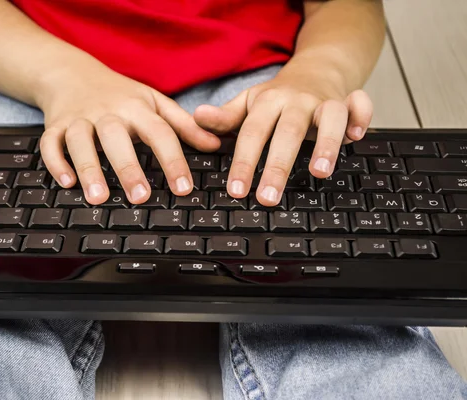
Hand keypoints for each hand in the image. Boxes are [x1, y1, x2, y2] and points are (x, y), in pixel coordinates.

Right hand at [38, 68, 220, 204]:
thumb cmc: (120, 94)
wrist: (72, 74)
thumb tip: (215, 145)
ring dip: (88, 168)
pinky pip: (50, 143)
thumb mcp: (154, 103)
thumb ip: (183, 125)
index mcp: (137, 108)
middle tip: (141, 197)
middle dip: (128, 168)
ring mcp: (79, 118)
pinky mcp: (55, 126)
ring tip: (98, 198)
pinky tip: (66, 183)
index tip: (184, 188)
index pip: (159, 133)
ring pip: (80, 141)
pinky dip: (55, 162)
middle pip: (117, 137)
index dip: (173, 161)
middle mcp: (107, 112)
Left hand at [194, 74, 372, 205]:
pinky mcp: (348, 101)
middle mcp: (296, 101)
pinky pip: (361, 105)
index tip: (236, 191)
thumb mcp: (248, 105)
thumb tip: (197, 118)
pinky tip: (357, 138)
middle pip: (287, 133)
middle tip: (267, 198)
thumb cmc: (278, 97)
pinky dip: (362, 117)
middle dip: (277, 167)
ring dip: (327, 143)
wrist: (315, 68)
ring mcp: (324, 100)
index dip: (243, 163)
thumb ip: (225, 117)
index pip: (252, 134)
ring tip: (320, 172)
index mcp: (268, 102)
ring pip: (330, 118)